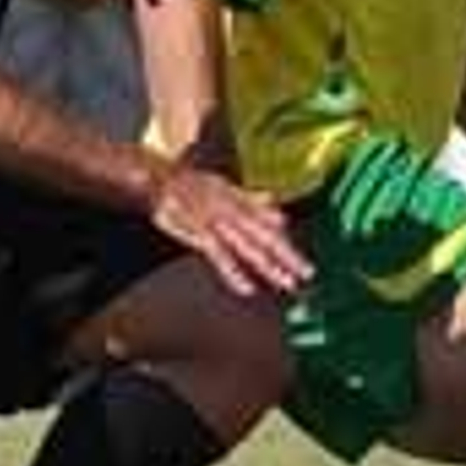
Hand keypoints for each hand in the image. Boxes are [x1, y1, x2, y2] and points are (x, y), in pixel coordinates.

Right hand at [148, 161, 312, 299]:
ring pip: (248, 246)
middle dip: (287, 256)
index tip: (305, 266)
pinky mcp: (199, 232)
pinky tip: (246, 288)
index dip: (288, 247)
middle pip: (265, 237)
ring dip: (269, 266)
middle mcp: (234, 210)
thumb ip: (254, 201)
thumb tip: (279, 214)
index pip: (270, 228)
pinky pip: (220, 255)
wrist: (158, 177)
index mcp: (241, 201)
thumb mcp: (226, 186)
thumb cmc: (189, 183)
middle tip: (307, 274)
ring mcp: (217, 221)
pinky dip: (233, 272)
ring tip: (287, 283)